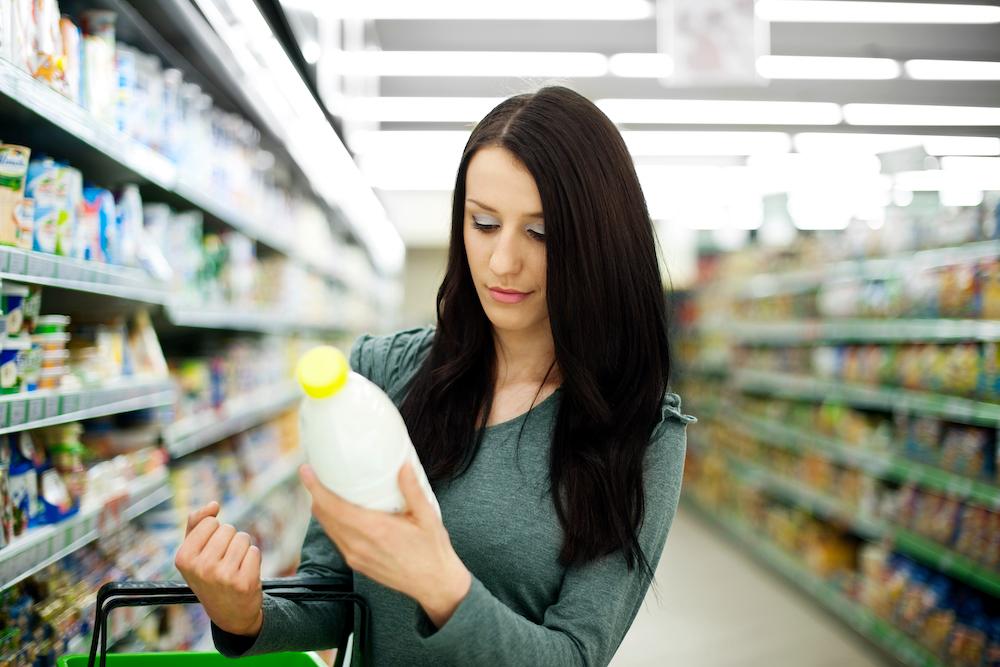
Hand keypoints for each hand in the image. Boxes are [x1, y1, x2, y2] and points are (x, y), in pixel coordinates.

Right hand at [174, 501, 263, 636]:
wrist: (229, 614)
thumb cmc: (209, 576)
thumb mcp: (194, 552)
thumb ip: (197, 523)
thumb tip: (213, 504)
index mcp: (183, 558)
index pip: (210, 522)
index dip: (214, 533)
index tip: (210, 552)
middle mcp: (201, 567)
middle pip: (228, 528)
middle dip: (229, 540)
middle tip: (223, 562)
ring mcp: (223, 576)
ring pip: (243, 538)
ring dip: (242, 549)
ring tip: (234, 567)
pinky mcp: (244, 582)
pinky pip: (255, 551)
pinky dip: (253, 559)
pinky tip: (244, 575)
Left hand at [300, 462, 471, 627]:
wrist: (434, 584)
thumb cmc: (432, 550)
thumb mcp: (427, 516)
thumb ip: (412, 490)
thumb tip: (402, 465)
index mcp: (375, 530)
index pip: (334, 507)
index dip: (316, 488)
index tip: (306, 471)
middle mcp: (359, 545)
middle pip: (325, 516)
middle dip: (316, 494)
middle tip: (314, 475)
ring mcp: (356, 557)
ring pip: (329, 529)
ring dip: (322, 509)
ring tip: (323, 491)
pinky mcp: (357, 564)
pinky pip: (337, 540)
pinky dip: (332, 524)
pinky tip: (338, 514)